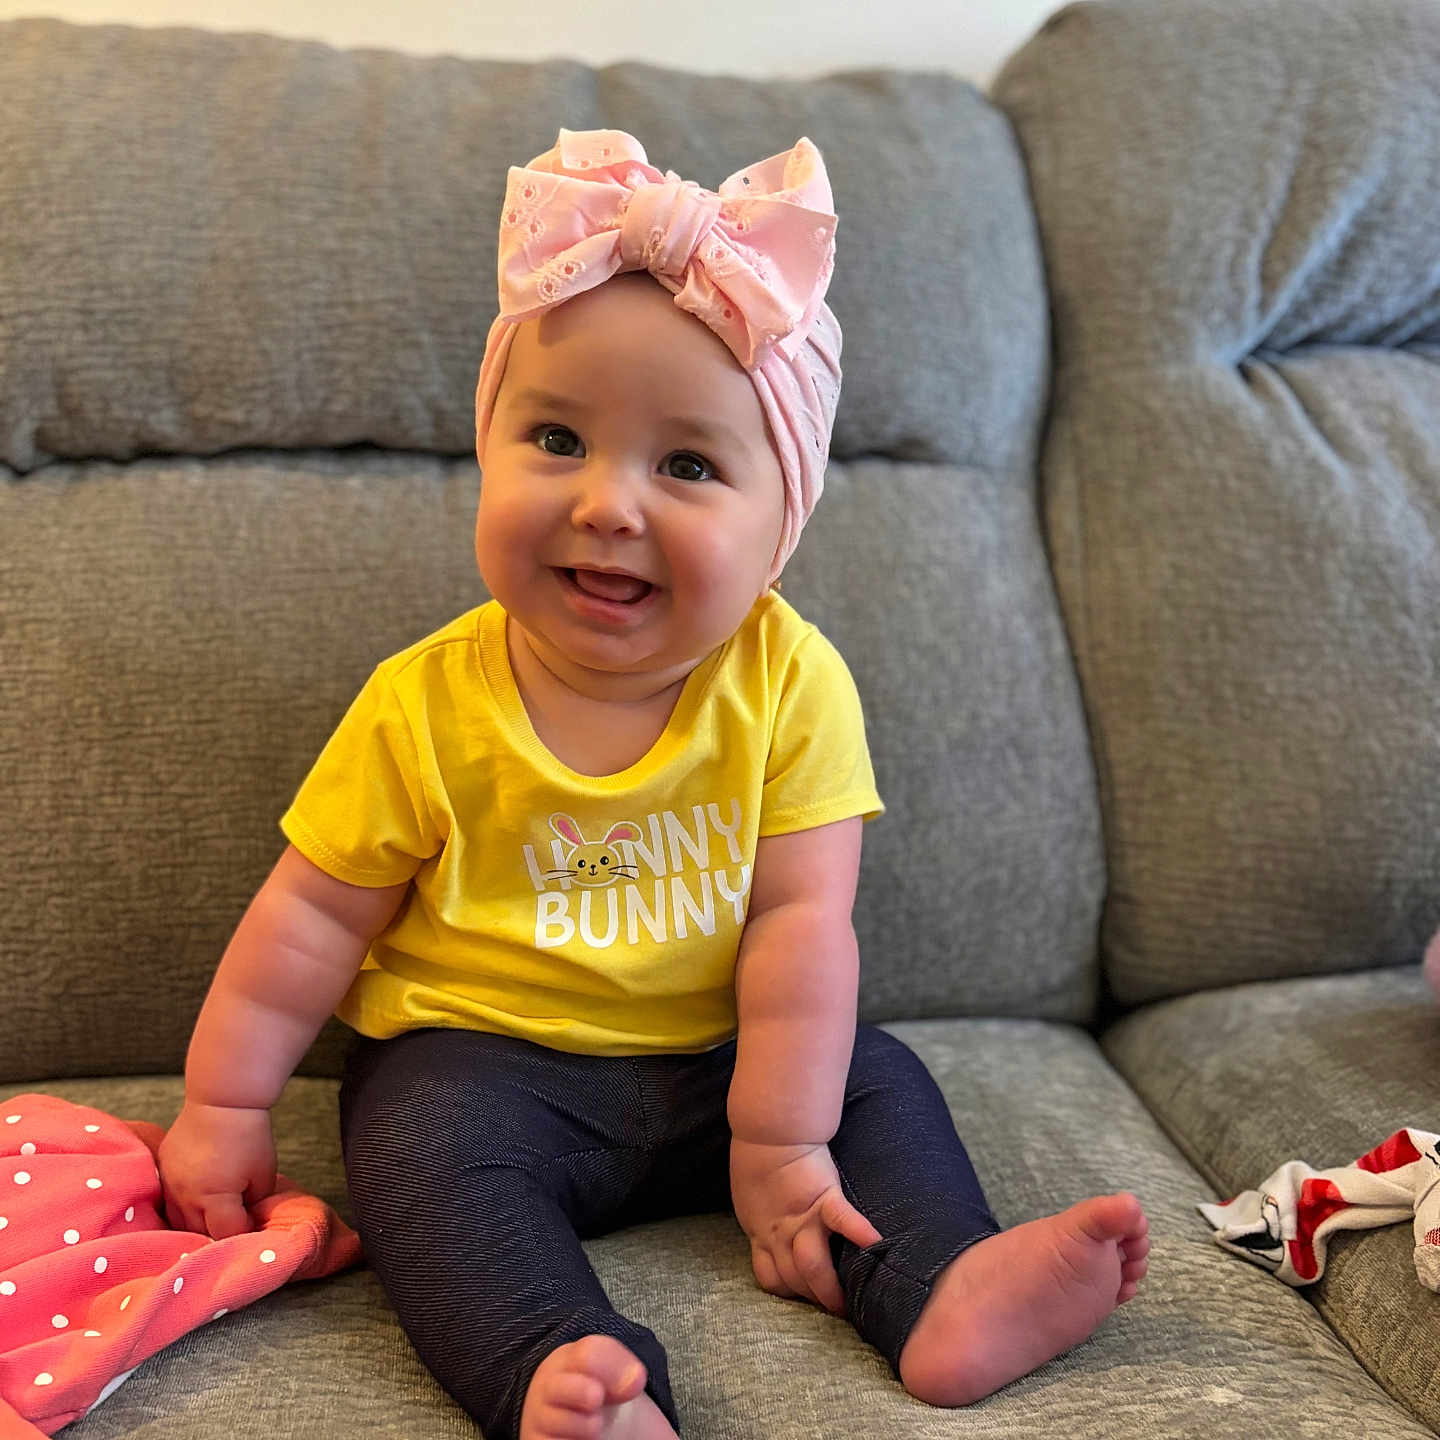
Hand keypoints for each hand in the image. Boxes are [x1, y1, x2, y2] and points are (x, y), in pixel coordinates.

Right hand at [157, 1101, 276, 1238]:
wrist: (222, 1100)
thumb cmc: (249, 1135)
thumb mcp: (263, 1176)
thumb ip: (252, 1205)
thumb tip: (245, 1219)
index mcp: (213, 1198)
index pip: (225, 1234)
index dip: (242, 1233)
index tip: (252, 1222)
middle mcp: (184, 1196)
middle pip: (198, 1234)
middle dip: (217, 1233)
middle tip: (234, 1224)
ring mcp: (169, 1184)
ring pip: (178, 1222)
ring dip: (196, 1224)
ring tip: (214, 1216)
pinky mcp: (161, 1171)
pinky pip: (168, 1201)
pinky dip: (183, 1206)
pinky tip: (196, 1201)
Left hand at [730, 1138, 881, 1314]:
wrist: (770, 1130)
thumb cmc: (759, 1159)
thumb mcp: (753, 1200)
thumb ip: (765, 1221)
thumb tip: (776, 1238)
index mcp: (762, 1234)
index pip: (772, 1279)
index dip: (789, 1295)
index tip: (805, 1303)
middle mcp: (779, 1233)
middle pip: (794, 1279)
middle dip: (812, 1300)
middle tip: (835, 1314)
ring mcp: (801, 1217)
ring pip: (812, 1265)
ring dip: (828, 1290)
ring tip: (847, 1306)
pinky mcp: (822, 1197)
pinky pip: (842, 1220)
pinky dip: (859, 1234)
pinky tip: (877, 1246)